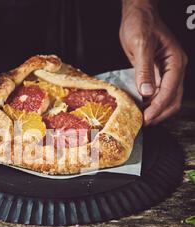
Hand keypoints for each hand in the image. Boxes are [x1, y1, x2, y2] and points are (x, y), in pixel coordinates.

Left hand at [120, 0, 187, 125]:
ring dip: (155, 111)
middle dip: (159, 114)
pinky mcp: (157, 74)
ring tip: (140, 119)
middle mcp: (175, 69)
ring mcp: (167, 72)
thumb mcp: (141, 44)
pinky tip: (140, 108)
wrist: (138, 15)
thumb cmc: (140, 24)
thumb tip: (147, 92)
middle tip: (142, 123)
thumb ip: (144, 68)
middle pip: (173, 99)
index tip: (146, 119)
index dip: (158, 107)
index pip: (170, 91)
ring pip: (167, 99)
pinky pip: (158, 94)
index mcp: (175, 61)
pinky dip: (151, 104)